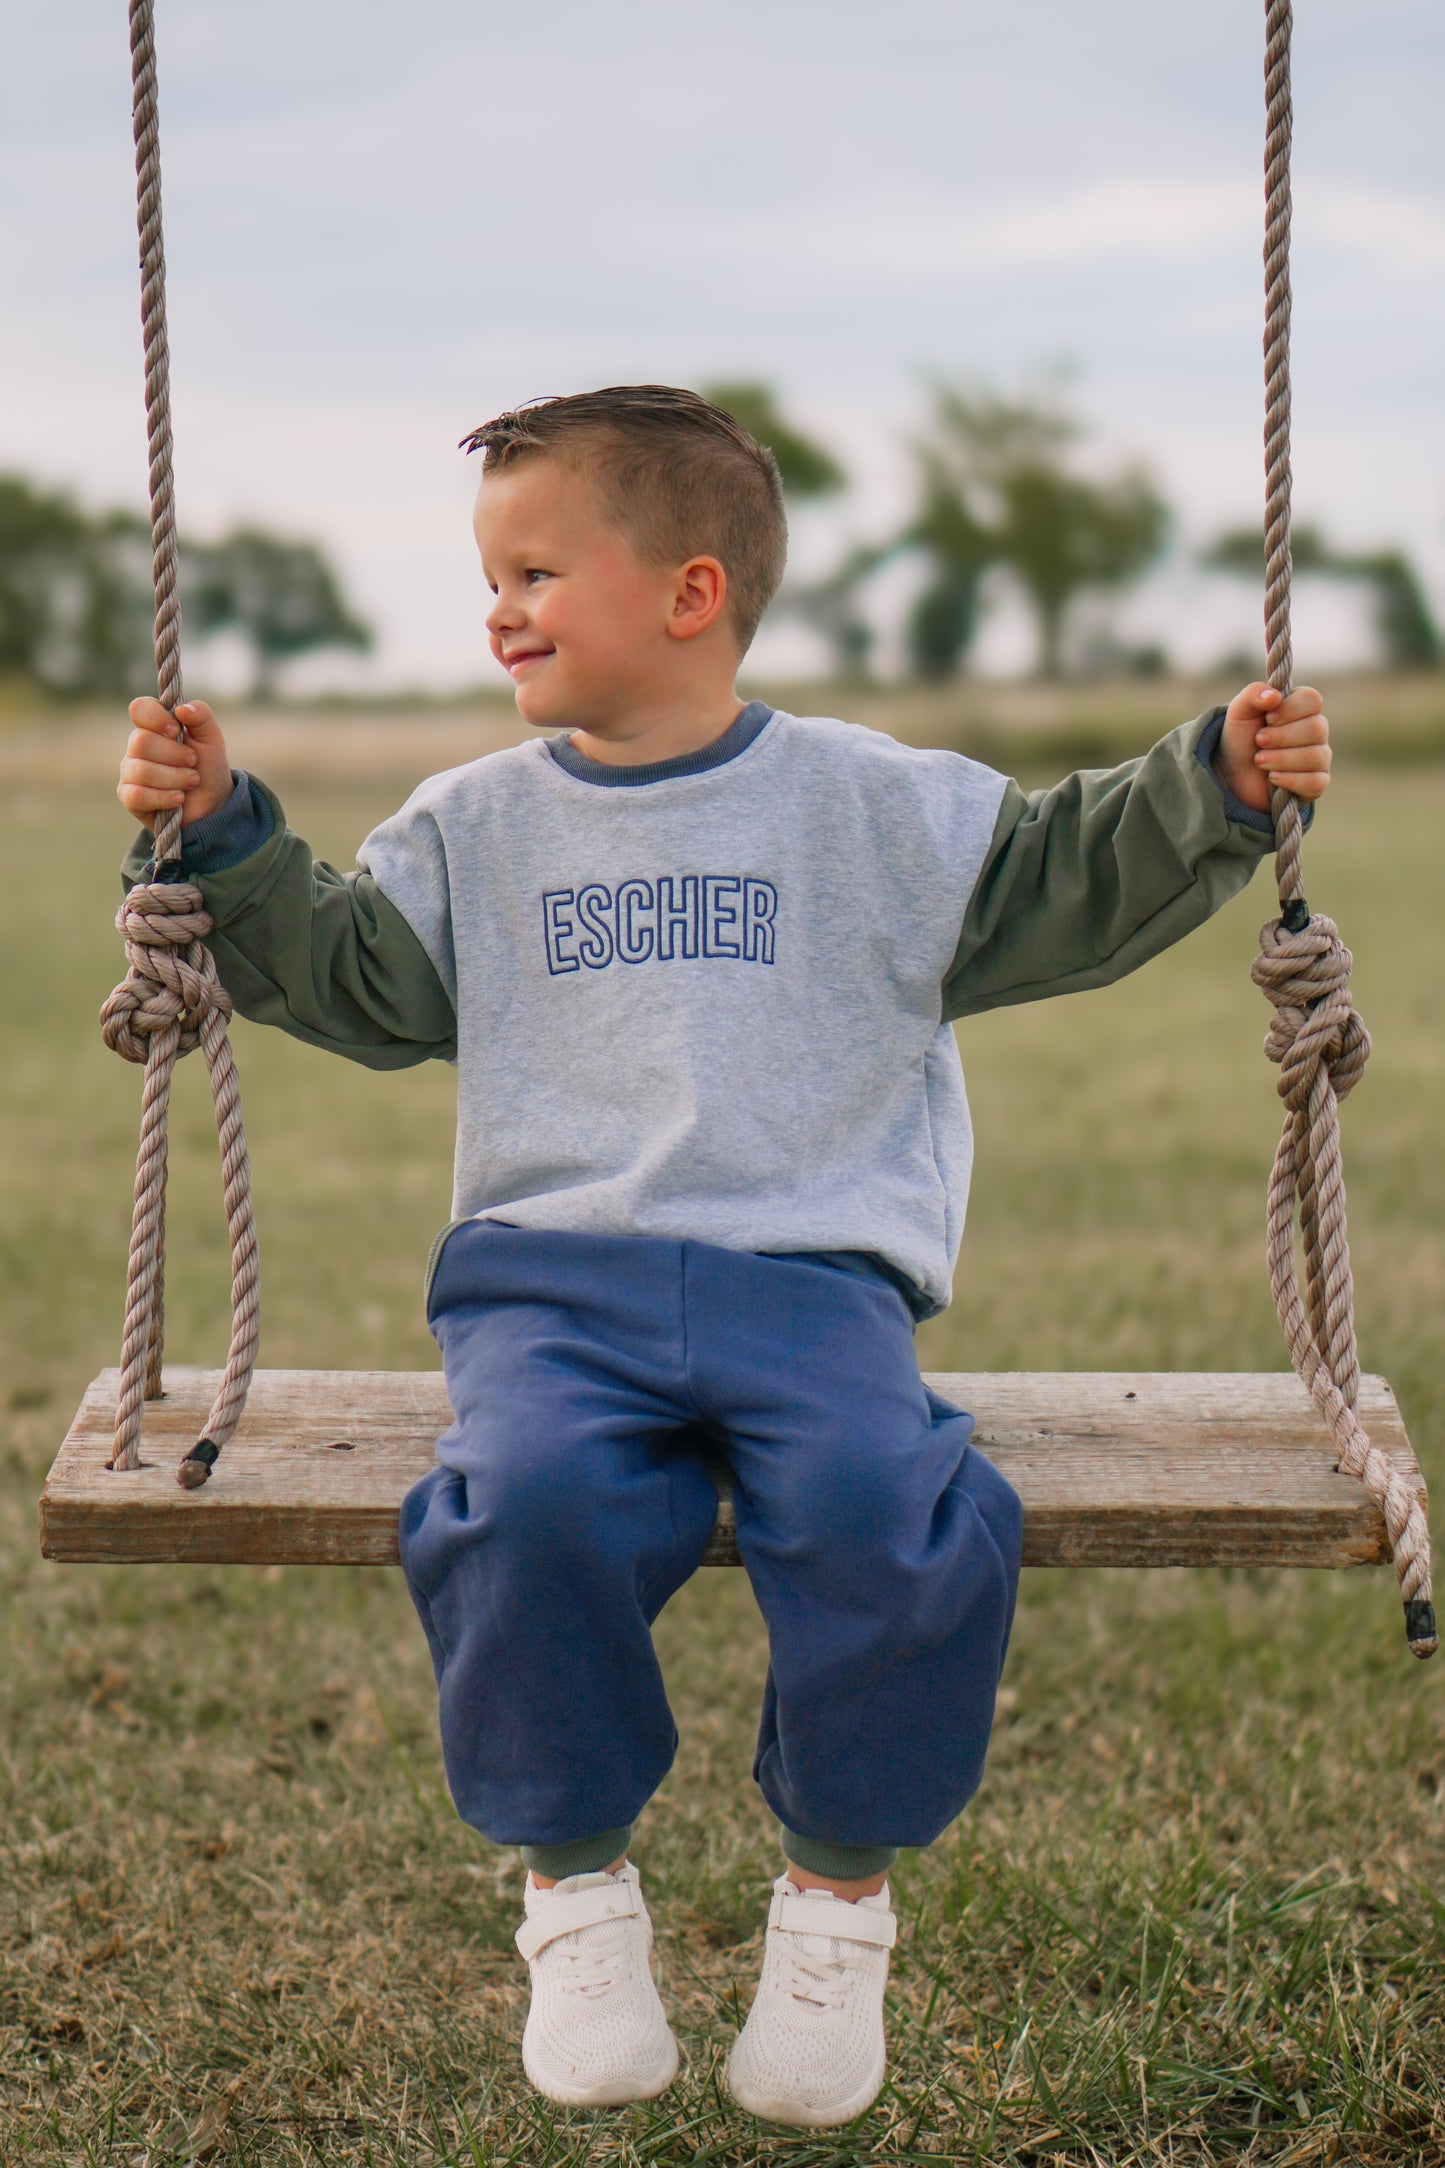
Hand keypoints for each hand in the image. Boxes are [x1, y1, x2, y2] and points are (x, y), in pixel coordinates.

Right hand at [118, 699, 232, 828]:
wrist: (213, 802)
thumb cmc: (208, 766)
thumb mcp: (211, 738)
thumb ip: (201, 716)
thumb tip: (182, 709)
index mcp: (153, 726)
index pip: (139, 709)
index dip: (157, 718)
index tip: (177, 731)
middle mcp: (136, 746)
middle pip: (141, 742)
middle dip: (175, 755)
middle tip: (193, 762)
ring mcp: (130, 771)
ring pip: (142, 771)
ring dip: (176, 778)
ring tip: (192, 781)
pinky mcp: (129, 797)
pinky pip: (138, 795)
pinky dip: (165, 798)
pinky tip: (179, 798)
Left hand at [1216, 682, 1331, 814]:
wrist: (1233, 772)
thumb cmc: (1242, 737)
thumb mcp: (1240, 712)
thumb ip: (1253, 694)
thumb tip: (1274, 695)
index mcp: (1302, 707)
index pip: (1312, 700)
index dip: (1289, 709)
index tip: (1268, 718)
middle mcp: (1317, 730)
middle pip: (1316, 728)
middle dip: (1281, 737)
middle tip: (1259, 741)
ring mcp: (1320, 757)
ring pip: (1315, 756)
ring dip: (1281, 759)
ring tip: (1260, 760)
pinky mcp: (1316, 783)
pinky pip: (1315, 782)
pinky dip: (1290, 780)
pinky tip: (1272, 777)